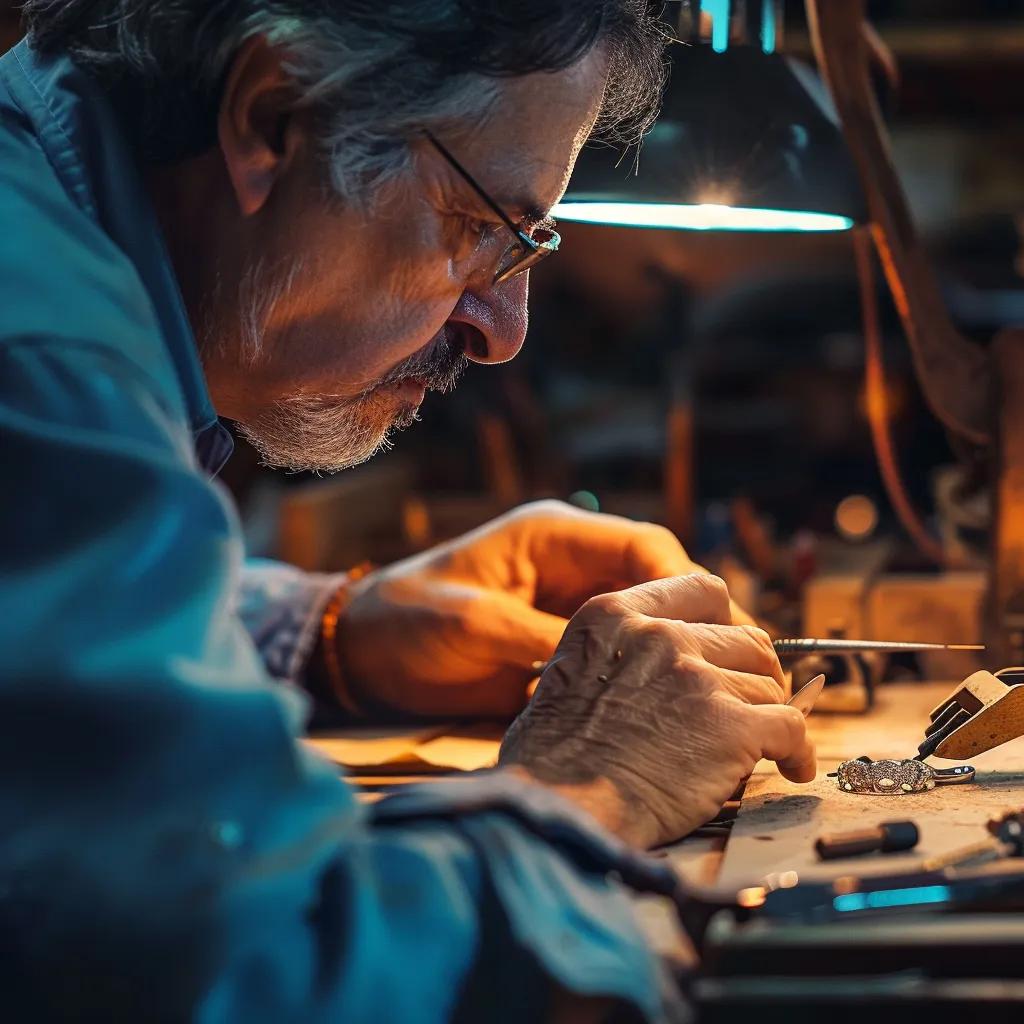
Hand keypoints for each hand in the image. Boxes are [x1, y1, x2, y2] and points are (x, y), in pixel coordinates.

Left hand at [334, 500, 747, 717]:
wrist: (363, 650)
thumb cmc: (408, 621)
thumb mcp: (475, 623)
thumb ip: (544, 638)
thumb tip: (617, 665)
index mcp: (555, 538)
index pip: (643, 546)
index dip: (686, 583)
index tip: (716, 629)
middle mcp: (573, 566)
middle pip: (660, 582)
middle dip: (701, 620)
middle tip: (739, 668)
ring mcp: (572, 605)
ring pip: (651, 618)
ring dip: (683, 649)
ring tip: (723, 692)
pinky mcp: (566, 644)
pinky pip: (624, 651)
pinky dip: (651, 673)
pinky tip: (675, 705)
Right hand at [499, 574, 815, 846]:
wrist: (558, 806)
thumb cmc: (550, 758)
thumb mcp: (570, 673)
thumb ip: (619, 656)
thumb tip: (660, 676)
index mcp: (616, 616)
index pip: (700, 589)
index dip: (725, 621)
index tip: (730, 649)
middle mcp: (661, 635)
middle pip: (745, 639)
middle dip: (755, 674)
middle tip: (753, 704)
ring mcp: (698, 678)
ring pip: (769, 686)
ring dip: (770, 716)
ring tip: (767, 747)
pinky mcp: (730, 726)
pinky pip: (791, 727)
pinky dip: (797, 749)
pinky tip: (791, 766)